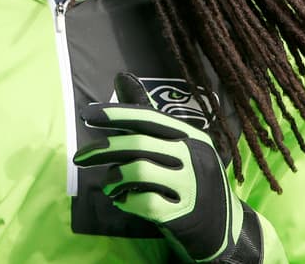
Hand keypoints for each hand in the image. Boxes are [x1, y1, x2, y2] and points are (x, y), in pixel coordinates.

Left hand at [74, 73, 245, 261]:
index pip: (148, 117)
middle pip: (139, 144)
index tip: (86, 115)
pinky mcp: (183, 214)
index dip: (115, 114)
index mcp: (191, 135)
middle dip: (103, 149)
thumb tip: (121, 77)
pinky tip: (124, 202)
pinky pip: (144, 202)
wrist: (225, 228)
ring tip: (110, 186)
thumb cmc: (190, 179)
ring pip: (139, 171)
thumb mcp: (177, 145)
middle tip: (80, 158)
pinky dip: (126, 201)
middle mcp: (194, 156)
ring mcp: (191, 185)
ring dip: (114, 178)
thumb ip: (147, 116)